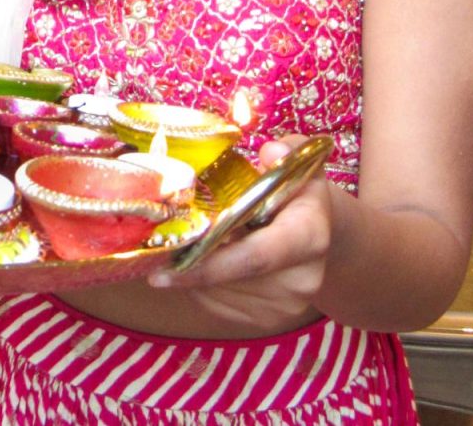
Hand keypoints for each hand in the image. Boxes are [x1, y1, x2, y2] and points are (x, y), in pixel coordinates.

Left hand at [146, 136, 333, 335]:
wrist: (318, 233)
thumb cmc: (297, 190)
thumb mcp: (297, 162)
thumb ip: (283, 153)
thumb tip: (268, 152)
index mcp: (310, 236)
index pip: (256, 258)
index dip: (207, 266)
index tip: (160, 270)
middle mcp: (301, 279)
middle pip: (227, 277)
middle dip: (187, 262)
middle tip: (154, 244)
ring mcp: (284, 306)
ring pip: (215, 293)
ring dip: (191, 271)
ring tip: (183, 241)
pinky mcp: (266, 320)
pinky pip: (216, 304)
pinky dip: (198, 283)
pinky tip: (201, 258)